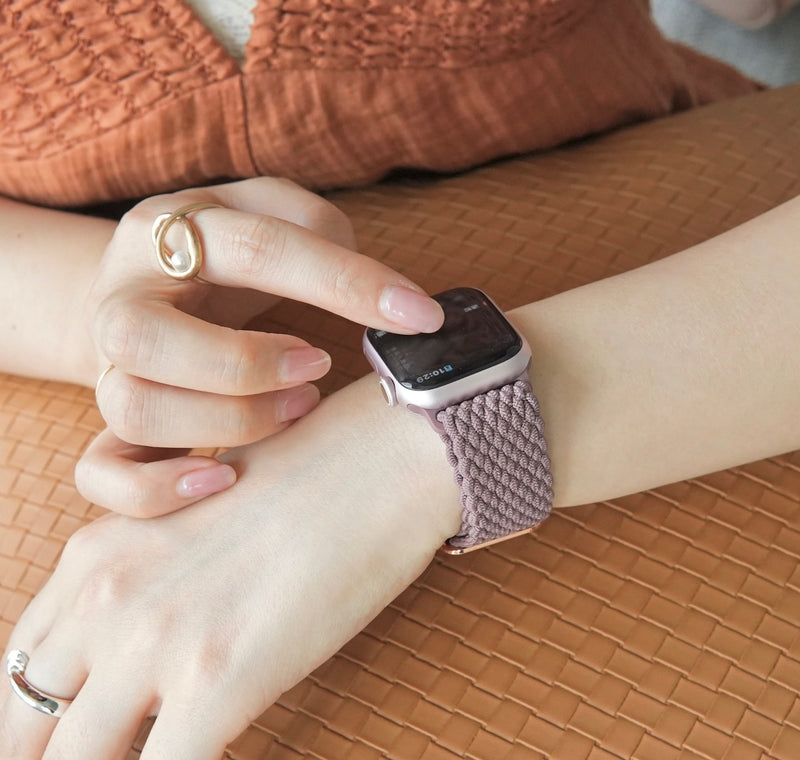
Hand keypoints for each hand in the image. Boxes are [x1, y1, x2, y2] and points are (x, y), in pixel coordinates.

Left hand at [0, 377, 460, 759]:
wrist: (376, 457)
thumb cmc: (305, 477)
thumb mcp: (194, 519)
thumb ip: (149, 582)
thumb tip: (151, 659)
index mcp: (97, 556)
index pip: (24, 665)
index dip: (40, 715)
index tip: (77, 731)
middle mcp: (108, 599)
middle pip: (27, 724)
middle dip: (58, 752)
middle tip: (116, 750)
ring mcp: (157, 642)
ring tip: (163, 751)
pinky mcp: (219, 683)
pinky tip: (217, 754)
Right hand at [78, 178, 443, 516]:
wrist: (155, 283)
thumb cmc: (233, 252)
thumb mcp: (273, 212)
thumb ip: (321, 232)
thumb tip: (381, 296)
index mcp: (170, 229)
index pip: (256, 248)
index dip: (344, 283)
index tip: (419, 316)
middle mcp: (124, 297)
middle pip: (148, 338)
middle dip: (248, 364)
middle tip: (318, 367)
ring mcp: (107, 365)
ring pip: (132, 406)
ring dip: (227, 422)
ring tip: (297, 410)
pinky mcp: (110, 421)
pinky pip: (99, 471)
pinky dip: (155, 490)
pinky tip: (223, 481)